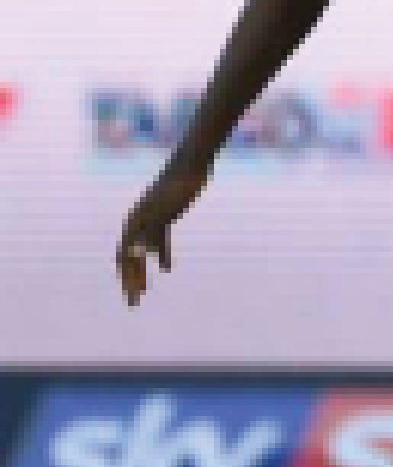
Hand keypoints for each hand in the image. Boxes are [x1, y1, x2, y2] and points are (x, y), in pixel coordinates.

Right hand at [116, 162, 208, 305]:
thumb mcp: (166, 211)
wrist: (191, 164)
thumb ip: (151, 233)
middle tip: (134, 303)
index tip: (133, 296)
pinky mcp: (165, 216)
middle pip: (130, 257)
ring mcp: (151, 219)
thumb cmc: (179, 186)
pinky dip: (161, 254)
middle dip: (131, 280)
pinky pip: (159, 240)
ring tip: (144, 291)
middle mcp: (138, 222)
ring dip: (142, 271)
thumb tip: (139, 255)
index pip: (125, 256)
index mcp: (135, 222)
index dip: (127, 277)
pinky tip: (165, 269)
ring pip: (142, 251)